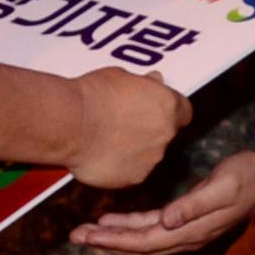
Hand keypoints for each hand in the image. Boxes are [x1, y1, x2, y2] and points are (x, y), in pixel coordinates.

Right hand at [67, 68, 190, 188]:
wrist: (70, 123)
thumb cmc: (93, 95)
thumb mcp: (122, 76)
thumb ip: (145, 84)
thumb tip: (155, 81)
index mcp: (167, 105)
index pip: (184, 111)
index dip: (170, 111)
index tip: (157, 109)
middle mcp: (165, 134)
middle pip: (166, 134)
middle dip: (150, 130)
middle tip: (125, 124)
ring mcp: (151, 159)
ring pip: (149, 155)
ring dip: (136, 149)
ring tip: (109, 139)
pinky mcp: (133, 178)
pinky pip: (131, 172)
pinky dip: (121, 166)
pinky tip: (103, 155)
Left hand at [76, 148, 254, 254]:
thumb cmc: (246, 179)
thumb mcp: (224, 187)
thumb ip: (195, 205)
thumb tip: (168, 219)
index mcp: (190, 230)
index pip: (145, 242)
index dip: (116, 241)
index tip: (90, 237)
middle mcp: (184, 236)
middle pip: (138, 246)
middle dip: (106, 242)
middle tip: (75, 236)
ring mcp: (184, 230)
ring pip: (141, 240)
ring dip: (113, 237)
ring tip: (85, 232)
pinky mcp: (184, 219)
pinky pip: (150, 228)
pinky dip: (129, 226)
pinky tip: (111, 221)